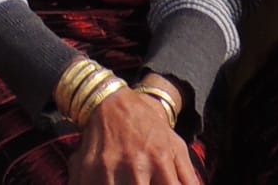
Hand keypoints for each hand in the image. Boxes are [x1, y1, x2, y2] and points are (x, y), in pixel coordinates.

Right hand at [66, 85, 198, 184]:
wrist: (111, 100)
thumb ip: (188, 177)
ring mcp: (110, 169)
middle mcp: (136, 166)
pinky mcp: (89, 169)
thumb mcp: (175, 145)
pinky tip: (111, 180)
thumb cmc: (148, 127)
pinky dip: (102, 184)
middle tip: (143, 181)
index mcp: (159, 160)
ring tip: (127, 180)